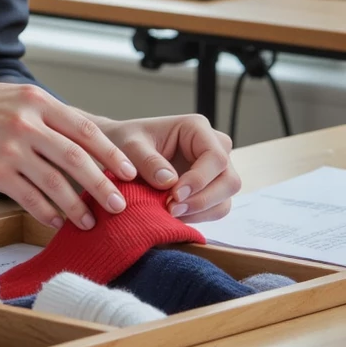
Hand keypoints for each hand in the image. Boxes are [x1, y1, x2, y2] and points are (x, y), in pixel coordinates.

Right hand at [0, 83, 139, 230]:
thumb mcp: (9, 96)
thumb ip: (41, 112)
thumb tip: (75, 135)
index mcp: (35, 100)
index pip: (84, 129)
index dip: (111, 153)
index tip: (129, 171)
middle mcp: (26, 122)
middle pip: (78, 158)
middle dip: (104, 184)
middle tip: (121, 204)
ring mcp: (10, 148)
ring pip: (56, 182)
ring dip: (78, 206)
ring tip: (91, 221)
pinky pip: (29, 198)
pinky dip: (47, 213)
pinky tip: (57, 222)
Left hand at [95, 113, 240, 223]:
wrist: (117, 153)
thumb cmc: (124, 142)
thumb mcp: (129, 146)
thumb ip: (147, 160)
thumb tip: (170, 182)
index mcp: (197, 128)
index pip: (215, 158)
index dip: (199, 180)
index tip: (174, 195)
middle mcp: (213, 147)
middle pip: (229, 180)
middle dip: (202, 200)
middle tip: (171, 209)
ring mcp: (214, 170)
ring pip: (225, 198)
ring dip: (201, 212)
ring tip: (170, 214)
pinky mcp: (209, 188)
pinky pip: (216, 208)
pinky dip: (198, 217)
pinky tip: (175, 216)